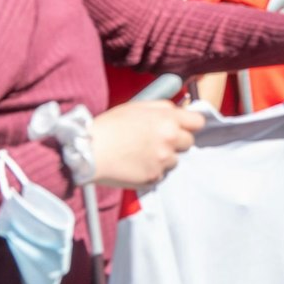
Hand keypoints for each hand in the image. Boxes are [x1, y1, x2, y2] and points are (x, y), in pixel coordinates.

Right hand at [89, 99, 204, 187]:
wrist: (86, 151)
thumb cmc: (108, 127)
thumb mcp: (137, 106)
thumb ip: (162, 108)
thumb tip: (178, 110)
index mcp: (168, 118)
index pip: (198, 122)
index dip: (189, 125)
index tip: (182, 128)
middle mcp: (170, 138)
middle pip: (188, 143)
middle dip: (176, 142)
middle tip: (156, 142)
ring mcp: (162, 160)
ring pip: (174, 160)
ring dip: (163, 158)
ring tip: (140, 154)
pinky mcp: (153, 177)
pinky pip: (159, 175)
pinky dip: (150, 172)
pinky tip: (134, 166)